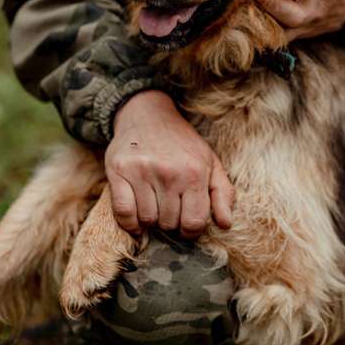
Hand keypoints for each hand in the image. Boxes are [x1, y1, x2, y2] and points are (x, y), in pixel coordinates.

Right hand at [105, 90, 233, 237]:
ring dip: (150, 219)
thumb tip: (226, 224)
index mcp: (195, 172)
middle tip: (169, 206)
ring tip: (154, 204)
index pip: (193, 223)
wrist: (148, 114)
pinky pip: (123, 212)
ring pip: (146, 220)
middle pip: (168, 223)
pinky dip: (129, 223)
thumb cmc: (182, 143)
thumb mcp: (210, 162)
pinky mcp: (119, 170)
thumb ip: (223, 193)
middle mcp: (169, 172)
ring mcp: (142, 171)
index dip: (190, 230)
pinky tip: (136, 218)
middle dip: (170, 221)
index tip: (186, 222)